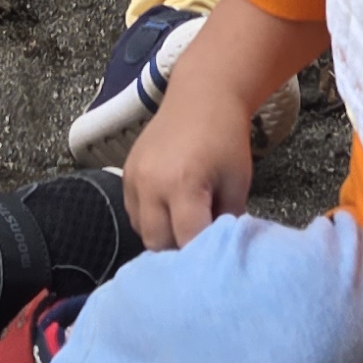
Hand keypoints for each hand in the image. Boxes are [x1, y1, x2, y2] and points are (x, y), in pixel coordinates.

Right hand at [123, 87, 254, 249]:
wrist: (201, 97)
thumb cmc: (225, 139)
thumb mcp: (237, 182)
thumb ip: (227, 221)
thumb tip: (220, 252)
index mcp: (183, 185)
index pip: (187, 241)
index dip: (202, 258)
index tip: (214, 265)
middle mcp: (151, 184)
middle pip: (158, 243)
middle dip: (179, 252)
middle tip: (200, 250)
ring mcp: (134, 179)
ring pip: (142, 231)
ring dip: (163, 237)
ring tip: (185, 228)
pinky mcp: (125, 174)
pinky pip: (133, 213)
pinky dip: (150, 221)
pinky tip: (170, 212)